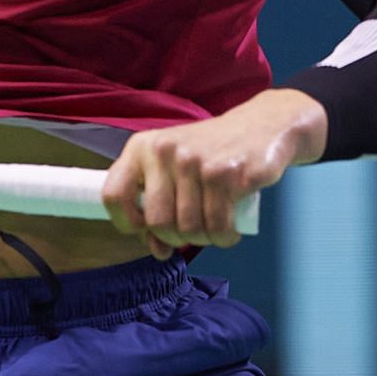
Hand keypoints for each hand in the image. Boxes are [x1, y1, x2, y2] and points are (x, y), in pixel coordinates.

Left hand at [101, 90, 327, 258]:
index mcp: (143, 146)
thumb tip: (157, 250)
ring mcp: (196, 161)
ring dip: (206, 239)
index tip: (146, 231)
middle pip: (158, 223)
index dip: (127, 223)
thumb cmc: (212, 152)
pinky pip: (219, 228)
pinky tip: (231, 228)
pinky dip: (225, 238)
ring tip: (216, 225)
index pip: (113, 195)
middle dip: (177, 237)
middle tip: (194, 229)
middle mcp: (165, 151)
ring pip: (190, 229)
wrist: (262, 125)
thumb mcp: (175, 167)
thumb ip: (159, 205)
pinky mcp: (228, 174)